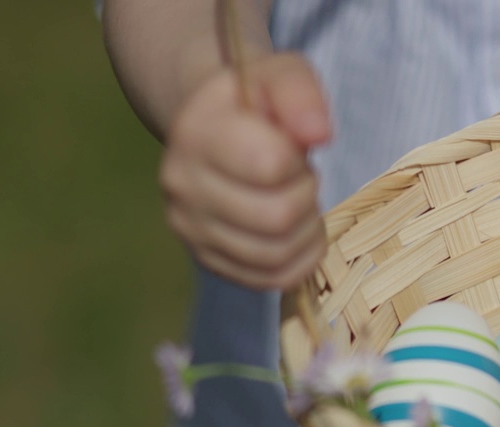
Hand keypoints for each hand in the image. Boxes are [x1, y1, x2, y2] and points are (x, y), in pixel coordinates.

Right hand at [159, 53, 331, 288]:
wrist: (219, 129)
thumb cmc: (258, 103)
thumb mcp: (280, 74)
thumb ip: (300, 94)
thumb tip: (317, 135)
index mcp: (195, 133)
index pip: (269, 166)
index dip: (297, 160)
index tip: (290, 147)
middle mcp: (181, 185)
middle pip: (276, 218)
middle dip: (306, 197)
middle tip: (299, 178)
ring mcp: (190, 228)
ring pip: (276, 255)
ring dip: (307, 230)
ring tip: (297, 200)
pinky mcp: (209, 260)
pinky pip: (271, 279)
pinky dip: (301, 260)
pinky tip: (299, 231)